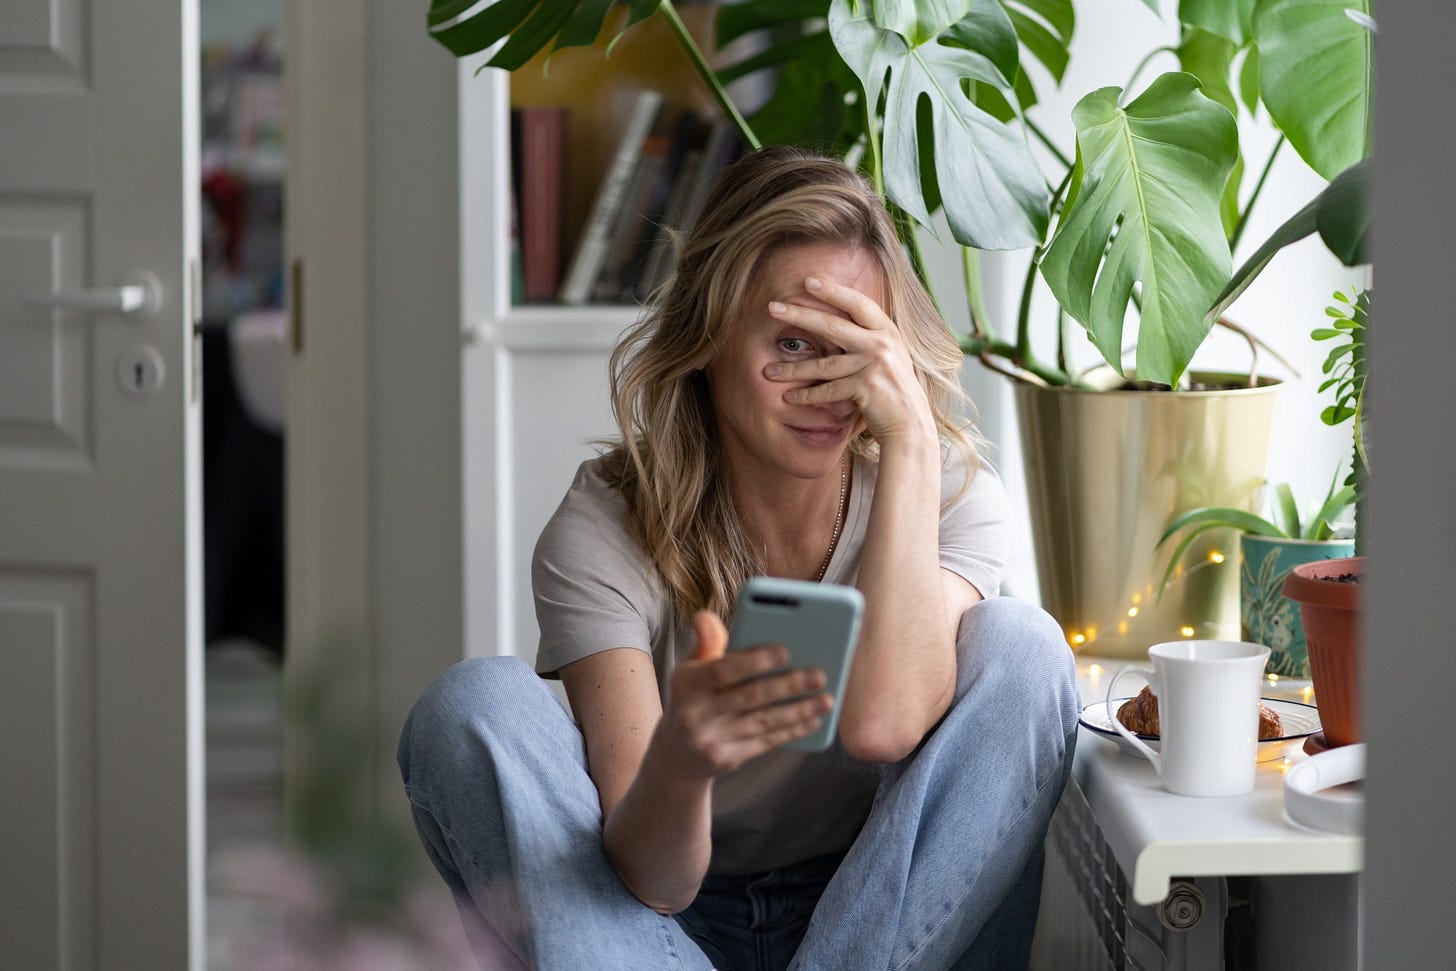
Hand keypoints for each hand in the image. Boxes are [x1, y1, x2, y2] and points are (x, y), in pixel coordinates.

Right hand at [656, 611, 832, 778]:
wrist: (678, 752)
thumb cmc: (695, 696)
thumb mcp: (692, 668)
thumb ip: (708, 642)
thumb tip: (705, 616)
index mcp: (685, 682)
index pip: (722, 670)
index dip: (754, 661)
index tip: (785, 651)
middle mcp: (693, 713)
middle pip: (749, 696)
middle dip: (788, 685)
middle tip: (819, 675)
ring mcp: (708, 740)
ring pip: (763, 721)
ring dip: (799, 710)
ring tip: (826, 699)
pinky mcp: (724, 760)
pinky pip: (765, 742)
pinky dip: (792, 730)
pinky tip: (813, 719)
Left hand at [764, 276, 936, 445]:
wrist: (911, 424)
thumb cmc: (894, 389)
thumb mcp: (888, 355)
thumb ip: (867, 337)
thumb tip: (836, 318)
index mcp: (887, 331)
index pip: (858, 303)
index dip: (833, 290)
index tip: (808, 281)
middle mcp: (882, 344)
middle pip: (833, 325)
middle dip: (799, 315)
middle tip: (772, 308)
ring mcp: (875, 365)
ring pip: (824, 364)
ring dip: (793, 370)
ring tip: (768, 371)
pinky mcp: (866, 388)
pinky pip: (828, 390)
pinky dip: (807, 396)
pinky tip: (790, 397)